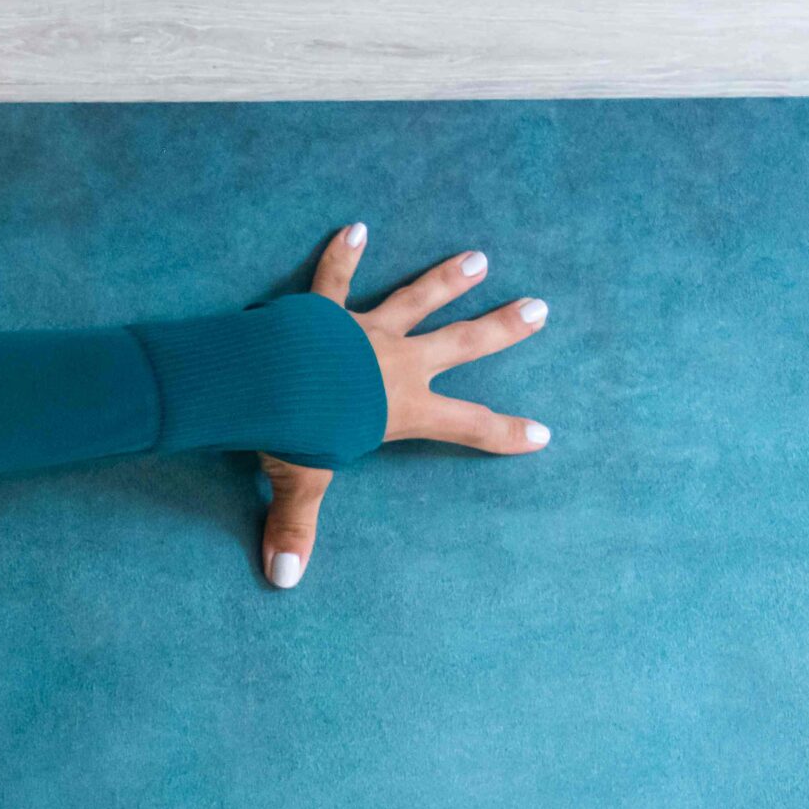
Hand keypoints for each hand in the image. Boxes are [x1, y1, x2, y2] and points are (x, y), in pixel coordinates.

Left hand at [257, 223, 552, 588]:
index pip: (465, 427)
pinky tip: (354, 227)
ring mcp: (364, 330)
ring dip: (447, 280)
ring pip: (416, 300)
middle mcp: (395, 363)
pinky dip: (343, 253)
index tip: (542, 433)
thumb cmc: (291, 432)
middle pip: (460, 344)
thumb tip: (284, 580)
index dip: (503, 434)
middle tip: (538, 309)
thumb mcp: (299, 484)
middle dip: (501, 328)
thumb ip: (294, 527)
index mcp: (401, 408)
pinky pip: (335, 279)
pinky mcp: (325, 310)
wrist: (266, 381)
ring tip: (478, 259)